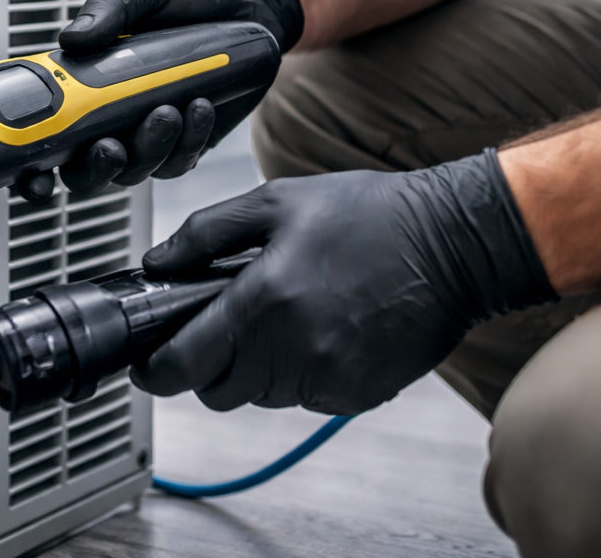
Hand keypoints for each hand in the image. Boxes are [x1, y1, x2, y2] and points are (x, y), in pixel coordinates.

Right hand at [45, 0, 302, 198]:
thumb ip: (107, 7)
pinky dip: (187, 142)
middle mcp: (110, 114)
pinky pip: (180, 160)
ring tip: (169, 109)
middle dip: (95, 169)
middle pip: (85, 171)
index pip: (45, 133)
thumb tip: (71, 38)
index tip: (37, 169)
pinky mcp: (190, 139)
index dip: (32, 163)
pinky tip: (198, 107)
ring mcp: (149, 132)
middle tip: (111, 145)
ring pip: (136, 171)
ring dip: (149, 149)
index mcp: (84, 80)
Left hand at [130, 150, 556, 414]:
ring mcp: (329, 378)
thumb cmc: (368, 215)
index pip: (184, 367)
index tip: (146, 364)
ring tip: (283, 313)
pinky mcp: (357, 394)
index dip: (155, 371)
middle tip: (225, 321)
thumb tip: (155, 263)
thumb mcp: (277, 202)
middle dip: (208, 363)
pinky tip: (320, 329)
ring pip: (260, 396)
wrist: (455, 244)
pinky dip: (298, 373)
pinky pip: (303, 398)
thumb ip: (205, 233)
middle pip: (217, 390)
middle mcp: (293, 351)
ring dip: (255, 367)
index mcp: (264, 302)